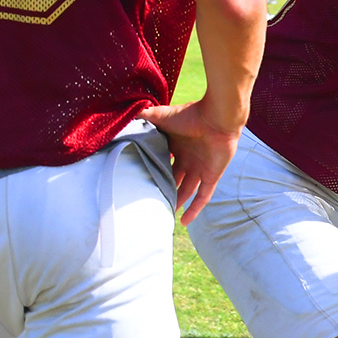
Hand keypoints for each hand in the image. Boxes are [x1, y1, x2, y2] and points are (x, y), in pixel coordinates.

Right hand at [140, 100, 241, 224]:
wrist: (216, 117)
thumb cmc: (190, 114)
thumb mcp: (160, 116)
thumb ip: (143, 116)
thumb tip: (121, 116)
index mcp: (176, 146)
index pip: (162, 162)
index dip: (152, 170)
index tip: (137, 181)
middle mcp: (188, 158)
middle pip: (173, 178)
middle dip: (163, 188)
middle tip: (149, 201)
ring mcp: (200, 168)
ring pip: (186, 190)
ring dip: (176, 202)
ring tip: (162, 214)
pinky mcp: (212, 176)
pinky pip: (203, 196)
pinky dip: (195, 209)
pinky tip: (185, 222)